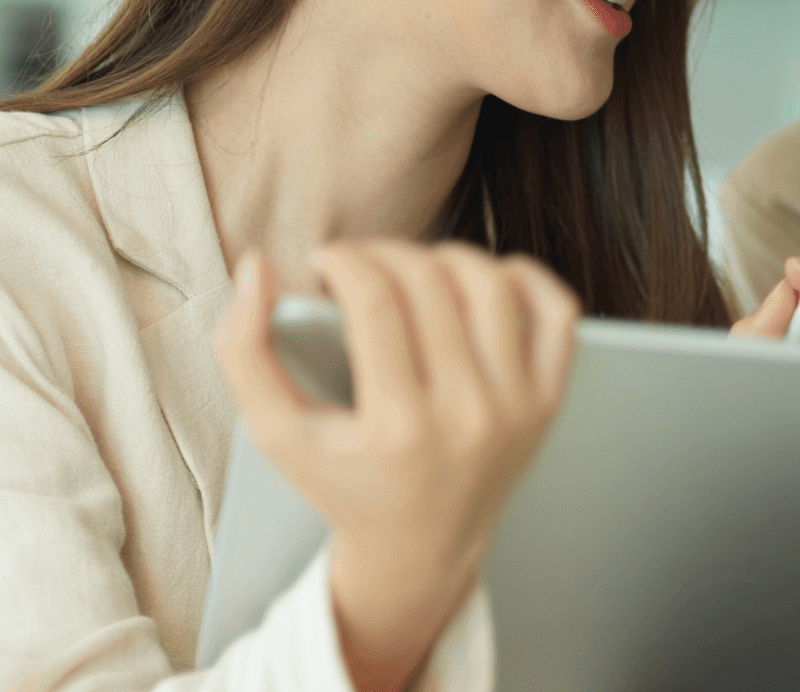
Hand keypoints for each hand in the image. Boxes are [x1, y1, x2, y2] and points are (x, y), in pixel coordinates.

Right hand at [216, 241, 578, 691]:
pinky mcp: (548, 400)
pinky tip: (484, 277)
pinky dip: (525, 275)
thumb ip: (243, 350)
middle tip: (363, 262)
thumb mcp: (275, 433)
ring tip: (414, 267)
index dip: (345, 260)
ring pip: (492, 285)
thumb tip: (256, 266)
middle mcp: (466, 416)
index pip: (375, 302)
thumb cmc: (343, 482)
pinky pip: (556, 311)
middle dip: (385, 253)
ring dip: (446, 255)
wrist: (421, 547)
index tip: (326, 259)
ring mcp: (516, 407)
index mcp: (398, 427)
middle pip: (430, 284)